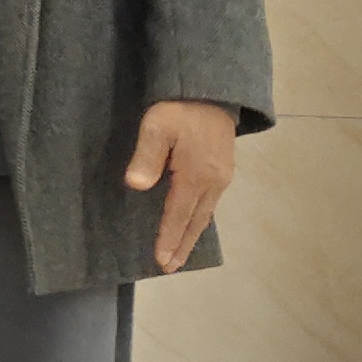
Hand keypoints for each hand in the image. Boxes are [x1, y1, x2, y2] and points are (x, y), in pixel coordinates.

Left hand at [126, 98, 241, 273]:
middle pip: (195, 222)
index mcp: (196, 175)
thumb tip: (137, 186)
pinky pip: (210, 203)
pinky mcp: (223, 170)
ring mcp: (221, 177)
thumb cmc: (179, 109)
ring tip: (179, 255)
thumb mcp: (156, 127)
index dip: (168, 239)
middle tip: (170, 268)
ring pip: (205, 214)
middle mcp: (213, 182)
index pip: (178, 215)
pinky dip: (199, 220)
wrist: (212, 92)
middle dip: (182, 246)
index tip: (161, 261)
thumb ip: (146, 157)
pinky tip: (192, 225)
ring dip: (191, 235)